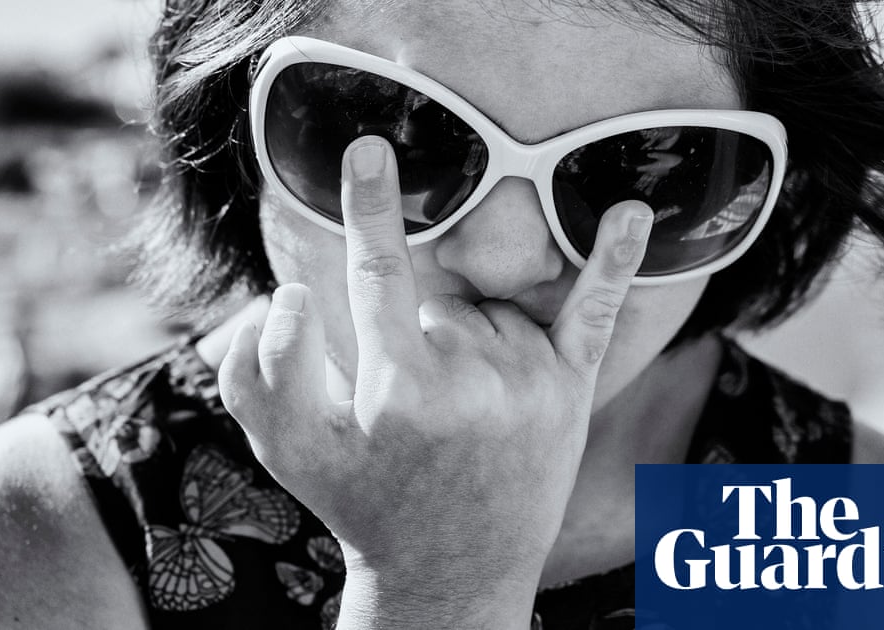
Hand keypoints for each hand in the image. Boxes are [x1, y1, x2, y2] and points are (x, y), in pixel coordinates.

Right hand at [218, 136, 651, 628]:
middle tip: (415, 409)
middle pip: (432, 298)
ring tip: (460, 415)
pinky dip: (612, 262)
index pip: (376, 271)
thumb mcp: (286, 451)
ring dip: (467, 341)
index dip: (368, 207)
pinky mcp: (569, 391)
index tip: (370, 148)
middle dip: (414, 334)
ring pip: (485, 310)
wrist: (452, 572)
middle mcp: (470, 380)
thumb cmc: (363, 501)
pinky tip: (627, 214)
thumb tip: (286, 295)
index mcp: (397, 389)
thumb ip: (256, 372)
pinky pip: (594, 314)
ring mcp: (527, 382)